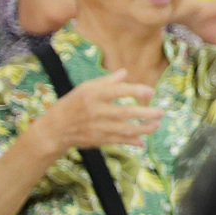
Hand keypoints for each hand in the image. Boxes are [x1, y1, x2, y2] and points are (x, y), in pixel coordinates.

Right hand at [30, 70, 162, 152]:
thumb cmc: (72, 104)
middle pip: (125, 113)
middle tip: (161, 112)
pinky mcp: (98, 140)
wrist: (54, 129)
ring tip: (156, 125)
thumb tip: (124, 72)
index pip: (117, 91)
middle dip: (145, 113)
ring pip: (124, 129)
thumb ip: (106, 82)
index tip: (151, 91)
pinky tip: (143, 141)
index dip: (135, 91)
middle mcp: (95, 111)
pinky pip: (118, 141)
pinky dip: (131, 142)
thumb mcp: (85, 88)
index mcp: (92, 94)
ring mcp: (97, 127)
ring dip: (143, 129)